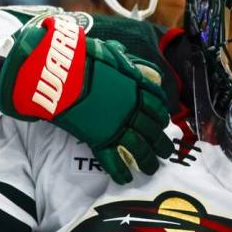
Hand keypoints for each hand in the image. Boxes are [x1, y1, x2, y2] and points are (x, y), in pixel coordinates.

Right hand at [0, 13, 173, 183]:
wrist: (65, 74)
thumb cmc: (84, 59)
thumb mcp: (109, 53)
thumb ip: (123, 59)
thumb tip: (133, 59)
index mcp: (136, 87)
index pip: (156, 104)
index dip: (161, 115)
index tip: (163, 122)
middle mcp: (132, 108)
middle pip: (153, 129)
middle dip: (161, 142)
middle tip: (166, 152)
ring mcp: (118, 125)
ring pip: (140, 147)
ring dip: (148, 160)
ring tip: (151, 170)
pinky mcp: (100, 139)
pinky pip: (114, 159)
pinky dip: (120, 171)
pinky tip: (125, 179)